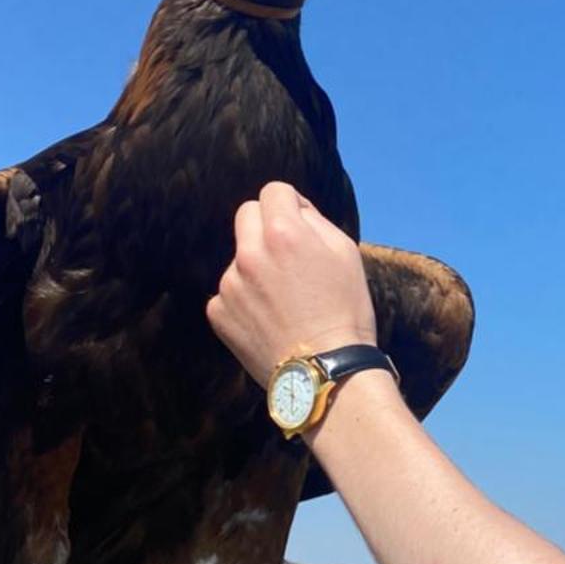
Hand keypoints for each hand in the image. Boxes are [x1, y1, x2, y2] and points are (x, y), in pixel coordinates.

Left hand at [207, 182, 377, 386]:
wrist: (326, 372)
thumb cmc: (345, 312)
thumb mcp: (347, 254)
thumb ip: (315, 221)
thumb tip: (295, 210)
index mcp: (283, 232)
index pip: (274, 191)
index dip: (290, 204)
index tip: (299, 223)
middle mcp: (249, 253)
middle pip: (247, 215)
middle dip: (266, 226)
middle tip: (288, 256)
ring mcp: (229, 284)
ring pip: (239, 257)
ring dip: (256, 267)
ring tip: (284, 300)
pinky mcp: (218, 312)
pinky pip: (228, 292)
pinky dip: (245, 300)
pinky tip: (269, 320)